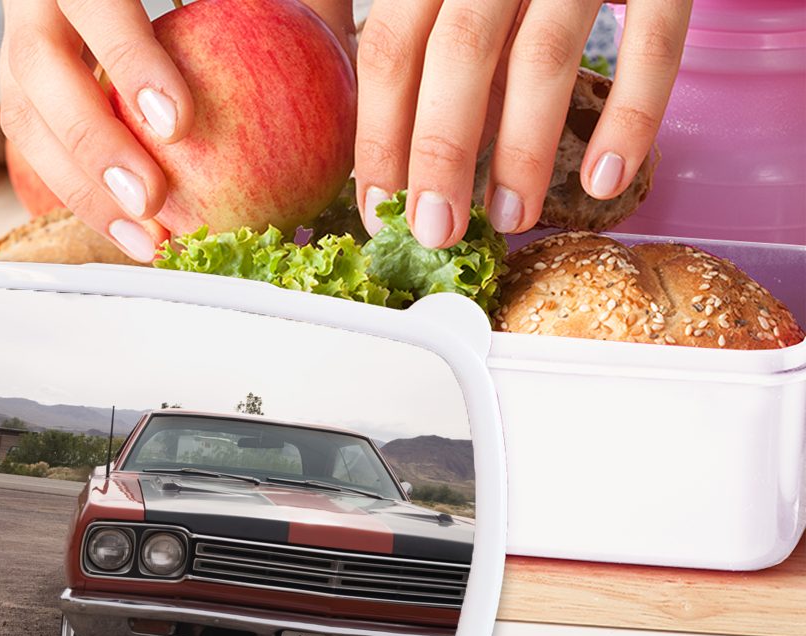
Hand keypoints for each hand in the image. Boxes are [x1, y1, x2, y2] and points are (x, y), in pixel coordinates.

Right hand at [0, 0, 353, 261]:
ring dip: (83, 190)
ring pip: (27, 119)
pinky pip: (39, 147)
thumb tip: (342, 61)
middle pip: (39, 72)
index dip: (130, 63)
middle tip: (151, 200)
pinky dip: (83, 196)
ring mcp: (21, 43)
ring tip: (147, 240)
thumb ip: (282, 4)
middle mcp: (40, 0)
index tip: (179, 122)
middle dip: (91, 144)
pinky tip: (136, 237)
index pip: (95, 2)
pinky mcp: (26, 87)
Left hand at [354, 0, 690, 246]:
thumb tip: (360, 122)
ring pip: (544, 55)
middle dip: (442, 154)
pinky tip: (604, 182)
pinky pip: (653, 40)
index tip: (382, 209)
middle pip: (459, 54)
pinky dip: (631, 117)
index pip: (390, 48)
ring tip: (512, 219)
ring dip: (524, 152)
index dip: (379, 135)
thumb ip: (382, 23)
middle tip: (439, 232)